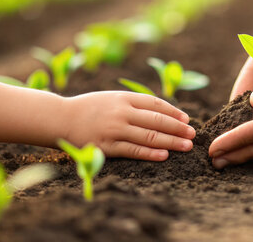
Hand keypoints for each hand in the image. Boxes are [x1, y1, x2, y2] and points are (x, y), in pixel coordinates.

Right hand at [61, 92, 194, 161]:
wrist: (60, 119)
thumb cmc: (89, 108)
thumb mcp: (112, 98)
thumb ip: (134, 103)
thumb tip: (162, 112)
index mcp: (124, 98)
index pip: (156, 104)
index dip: (174, 112)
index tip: (186, 119)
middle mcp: (121, 112)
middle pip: (157, 121)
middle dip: (178, 128)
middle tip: (192, 134)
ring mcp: (115, 130)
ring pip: (149, 136)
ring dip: (171, 141)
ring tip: (186, 146)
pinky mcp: (107, 147)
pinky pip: (134, 150)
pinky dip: (151, 153)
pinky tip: (165, 155)